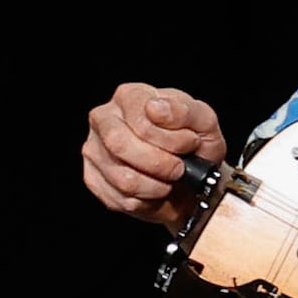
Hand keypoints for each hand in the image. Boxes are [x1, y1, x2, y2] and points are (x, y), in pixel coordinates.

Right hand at [81, 83, 227, 216]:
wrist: (193, 179)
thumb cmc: (195, 146)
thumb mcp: (204, 123)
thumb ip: (185, 111)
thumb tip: (155, 108)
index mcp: (129, 96)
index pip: (142, 121)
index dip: (171, 140)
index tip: (190, 144)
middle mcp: (104, 118)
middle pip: (120, 144)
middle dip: (159, 165)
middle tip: (179, 169)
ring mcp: (94, 149)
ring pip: (122, 177)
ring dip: (156, 186)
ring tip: (168, 180)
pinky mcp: (92, 178)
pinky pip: (118, 198)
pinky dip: (145, 200)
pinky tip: (153, 189)